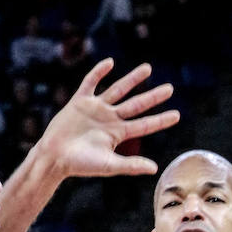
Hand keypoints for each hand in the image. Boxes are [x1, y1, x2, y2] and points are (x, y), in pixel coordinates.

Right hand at [37, 58, 179, 178]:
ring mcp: (95, 108)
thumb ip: (131, 165)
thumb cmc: (81, 165)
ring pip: (118, 90)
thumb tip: (155, 168)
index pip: (144, 125)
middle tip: (170, 89)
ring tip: (148, 69)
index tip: (177, 115)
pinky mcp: (79, 101)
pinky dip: (99, 72)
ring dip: (132, 79)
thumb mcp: (109, 165)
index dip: (160, 120)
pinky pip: (90, 83)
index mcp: (118, 134)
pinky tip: (110, 63)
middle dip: (153, 97)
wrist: (54, 157)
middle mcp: (110, 119)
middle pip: (136, 105)